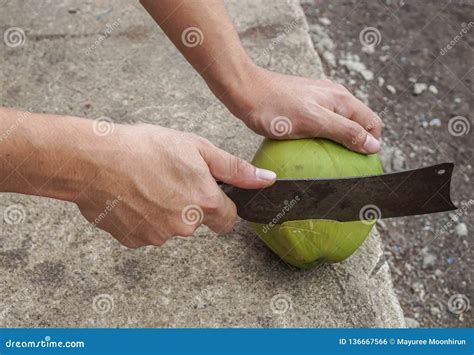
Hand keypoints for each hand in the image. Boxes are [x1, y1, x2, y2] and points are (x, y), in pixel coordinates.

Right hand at [76, 124, 275, 247]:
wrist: (95, 160)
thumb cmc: (145, 148)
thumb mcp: (197, 149)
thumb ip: (235, 169)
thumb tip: (267, 180)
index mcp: (204, 203)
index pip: (228, 220)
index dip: (220, 206)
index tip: (207, 194)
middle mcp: (185, 227)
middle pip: (197, 222)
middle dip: (189, 205)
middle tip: (168, 179)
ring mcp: (158, 236)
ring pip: (171, 227)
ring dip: (164, 211)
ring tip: (146, 184)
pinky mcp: (134, 241)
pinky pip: (147, 232)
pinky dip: (143, 218)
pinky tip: (132, 196)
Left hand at [224, 67, 381, 153]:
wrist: (245, 91)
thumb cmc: (276, 108)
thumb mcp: (314, 122)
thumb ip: (346, 132)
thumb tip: (374, 146)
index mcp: (342, 98)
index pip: (372, 123)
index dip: (372, 144)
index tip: (361, 165)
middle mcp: (334, 96)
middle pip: (357, 124)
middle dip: (356, 144)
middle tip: (343, 167)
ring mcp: (318, 99)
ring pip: (338, 124)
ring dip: (337, 142)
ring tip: (327, 162)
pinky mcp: (303, 105)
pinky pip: (320, 124)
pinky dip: (320, 137)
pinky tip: (308, 150)